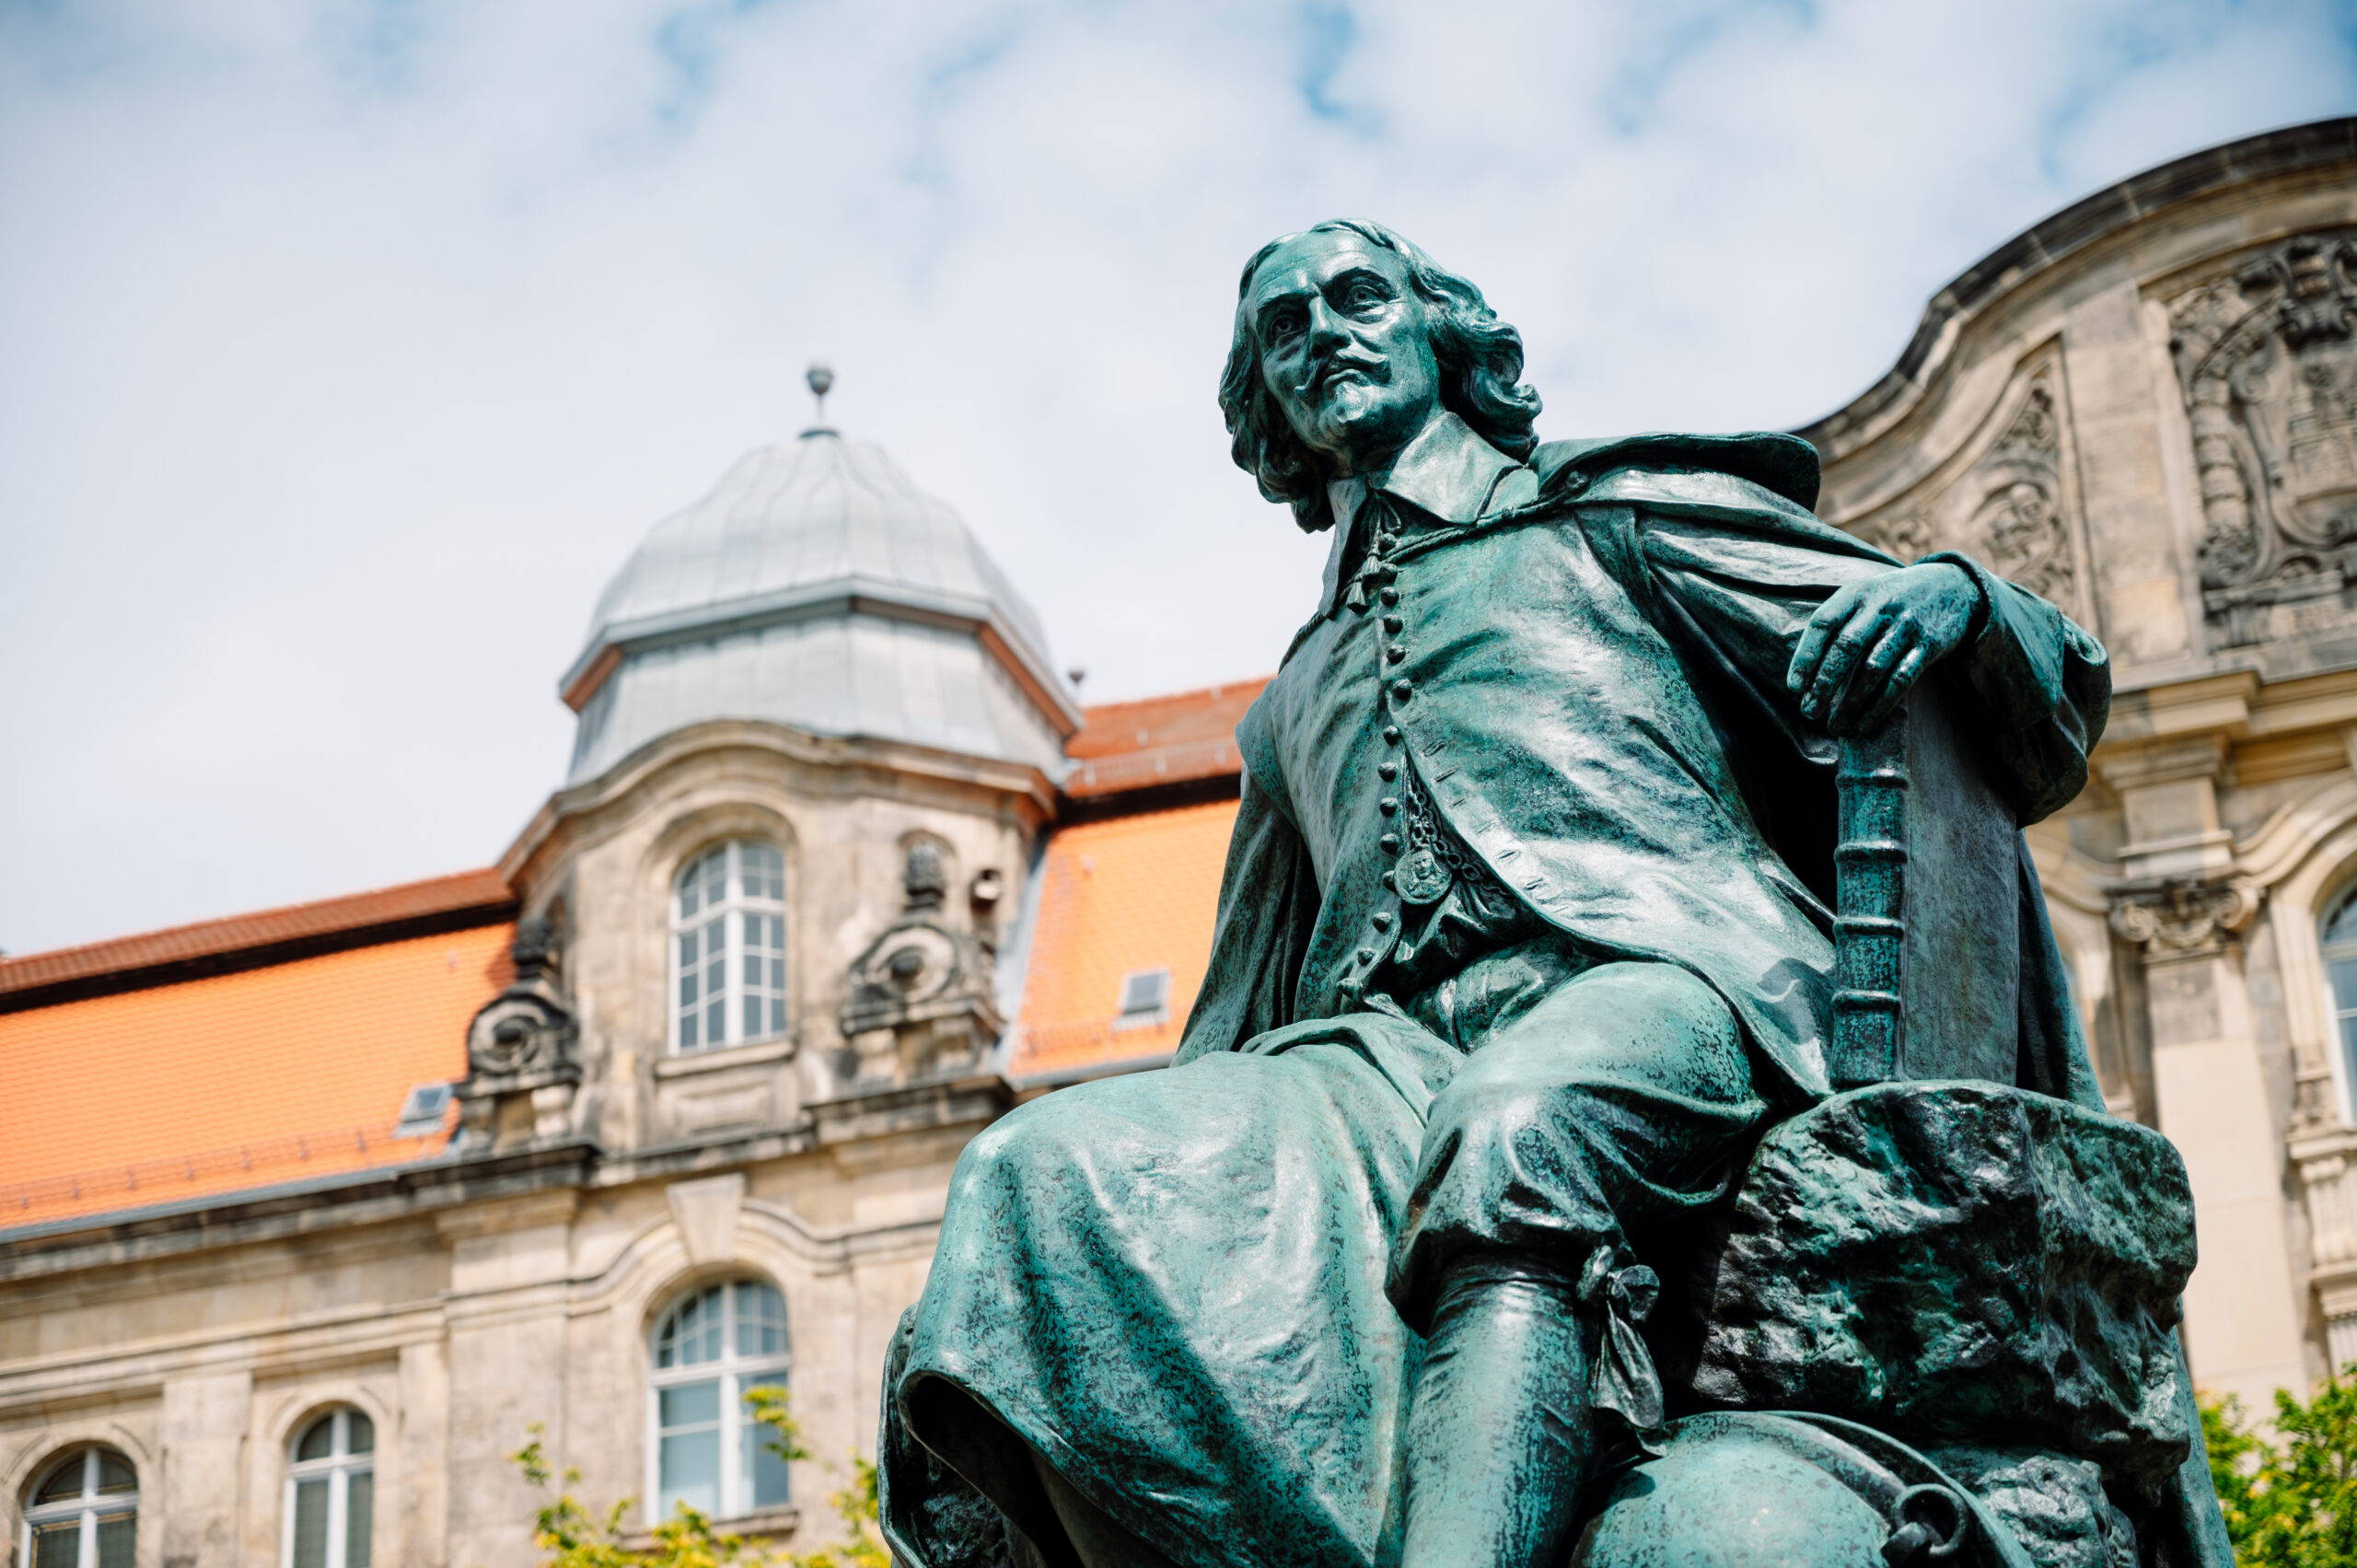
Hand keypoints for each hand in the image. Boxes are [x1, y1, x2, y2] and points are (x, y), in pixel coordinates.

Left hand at [1786, 562, 1979, 735]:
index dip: (1805, 657)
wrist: (1952, 587)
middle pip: (1846, 647)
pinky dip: (1881, 705)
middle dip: (1824, 684)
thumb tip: (1804, 674)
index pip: (1823, 623)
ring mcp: (1907, 624)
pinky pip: (1902, 679)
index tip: (1794, 688)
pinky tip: (1866, 724)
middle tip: (1809, 712)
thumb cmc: (1891, 600)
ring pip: (1873, 668)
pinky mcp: (1930, 644)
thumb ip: (1838, 625)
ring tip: (1836, 726)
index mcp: (1856, 593)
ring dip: (1852, 702)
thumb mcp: (1863, 597)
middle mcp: (1881, 605)